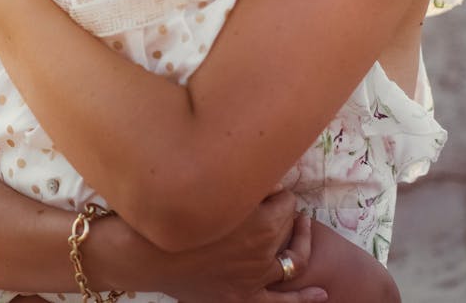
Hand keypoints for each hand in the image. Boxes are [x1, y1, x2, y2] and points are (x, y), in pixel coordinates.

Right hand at [153, 189, 325, 302]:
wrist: (144, 255)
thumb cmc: (173, 217)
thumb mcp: (210, 190)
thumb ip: (242, 182)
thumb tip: (268, 176)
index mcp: (261, 223)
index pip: (285, 201)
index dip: (275, 192)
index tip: (263, 186)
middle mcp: (263, 252)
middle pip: (287, 226)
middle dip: (283, 212)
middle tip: (275, 201)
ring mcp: (255, 278)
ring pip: (290, 261)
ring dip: (297, 244)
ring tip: (302, 229)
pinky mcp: (242, 297)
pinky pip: (280, 302)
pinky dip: (301, 299)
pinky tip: (320, 295)